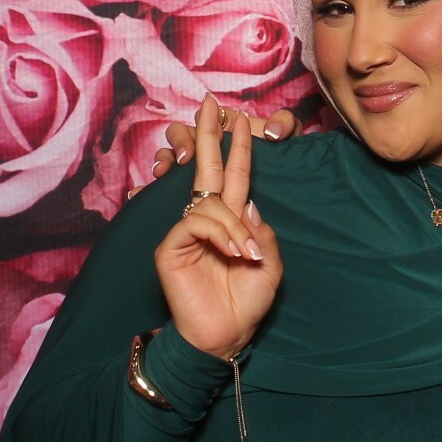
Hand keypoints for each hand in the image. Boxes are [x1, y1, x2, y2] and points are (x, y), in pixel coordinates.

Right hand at [153, 97, 283, 359]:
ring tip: (247, 254)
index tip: (237, 117)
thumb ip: (261, 231)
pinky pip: (197, 223)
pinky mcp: (172, 247)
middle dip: (210, 135)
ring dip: (234, 225)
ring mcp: (186, 232)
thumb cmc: (246, 303)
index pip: (232, 175)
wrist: (225, 336)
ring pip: (210, 202)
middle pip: (206, 169)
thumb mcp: (269, 265)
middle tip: (211, 104)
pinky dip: (220, 234)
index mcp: (231, 221)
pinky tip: (233, 253)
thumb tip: (247, 201)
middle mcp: (206, 220)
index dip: (235, 146)